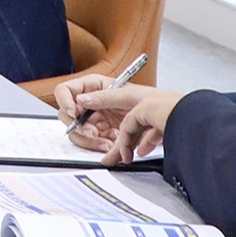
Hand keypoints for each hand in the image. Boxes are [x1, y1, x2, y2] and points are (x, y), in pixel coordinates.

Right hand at [57, 81, 184, 164]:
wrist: (170, 119)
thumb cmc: (154, 99)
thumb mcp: (127, 95)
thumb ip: (103, 98)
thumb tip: (80, 100)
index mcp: (93, 87)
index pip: (66, 91)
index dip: (65, 101)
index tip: (74, 113)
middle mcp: (92, 104)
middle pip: (69, 116)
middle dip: (81, 127)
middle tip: (93, 133)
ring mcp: (98, 121)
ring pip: (80, 134)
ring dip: (93, 141)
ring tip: (108, 145)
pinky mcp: (106, 137)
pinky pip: (95, 145)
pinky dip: (104, 149)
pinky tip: (115, 149)